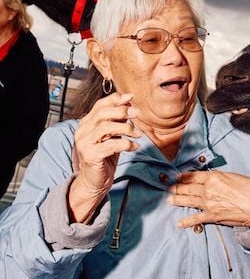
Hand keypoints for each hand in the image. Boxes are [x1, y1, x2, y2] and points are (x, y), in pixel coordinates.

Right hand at [68, 93, 140, 222]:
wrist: (94, 182)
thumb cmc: (105, 157)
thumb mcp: (112, 136)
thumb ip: (117, 121)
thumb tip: (129, 104)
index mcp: (86, 123)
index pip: (99, 105)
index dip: (115, 99)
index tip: (130, 97)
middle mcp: (82, 131)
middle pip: (102, 113)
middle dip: (122, 111)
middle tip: (137, 113)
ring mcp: (85, 143)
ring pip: (106, 128)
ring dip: (126, 128)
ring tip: (138, 134)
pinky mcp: (91, 156)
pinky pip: (111, 145)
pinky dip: (126, 144)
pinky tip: (134, 146)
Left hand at [167, 171, 249, 228]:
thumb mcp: (233, 176)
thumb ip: (219, 177)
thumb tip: (212, 179)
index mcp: (213, 177)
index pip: (193, 176)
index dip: (183, 176)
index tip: (177, 177)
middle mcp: (208, 189)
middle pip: (188, 188)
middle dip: (177, 188)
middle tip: (170, 188)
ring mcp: (208, 203)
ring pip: (188, 201)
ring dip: (177, 200)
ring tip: (169, 200)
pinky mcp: (212, 216)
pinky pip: (196, 219)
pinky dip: (186, 222)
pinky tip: (179, 223)